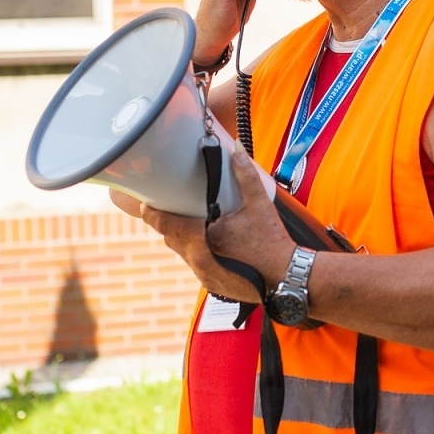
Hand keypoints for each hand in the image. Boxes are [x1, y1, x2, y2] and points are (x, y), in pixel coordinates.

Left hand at [109, 150, 294, 300]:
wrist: (287, 277)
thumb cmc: (272, 243)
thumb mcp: (259, 204)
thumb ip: (245, 175)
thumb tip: (236, 150)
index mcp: (202, 239)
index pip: (165, 225)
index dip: (151, 213)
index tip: (146, 202)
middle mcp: (198, 259)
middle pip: (170, 238)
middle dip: (167, 222)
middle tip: (167, 206)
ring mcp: (204, 274)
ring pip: (182, 253)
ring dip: (181, 238)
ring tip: (188, 222)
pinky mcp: (212, 283)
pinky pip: (195, 264)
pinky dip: (196, 252)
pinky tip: (206, 243)